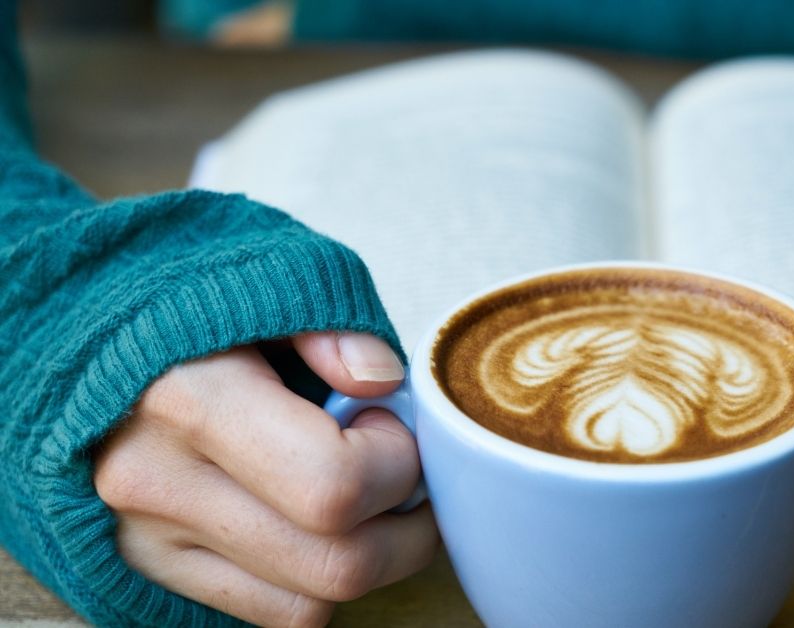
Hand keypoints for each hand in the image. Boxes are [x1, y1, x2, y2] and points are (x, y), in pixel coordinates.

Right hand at [94, 332, 436, 625]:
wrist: (70, 331)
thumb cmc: (186, 302)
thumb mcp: (265, 275)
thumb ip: (332, 325)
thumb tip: (383, 381)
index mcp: (190, 398)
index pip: (334, 484)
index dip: (396, 463)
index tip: (388, 422)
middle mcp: (158, 483)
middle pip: (336, 564)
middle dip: (407, 529)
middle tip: (409, 476)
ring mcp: (147, 539)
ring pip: (309, 602)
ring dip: (369, 560)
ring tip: (371, 500)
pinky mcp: (148, 570)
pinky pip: (269, 612)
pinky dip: (315, 580)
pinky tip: (320, 525)